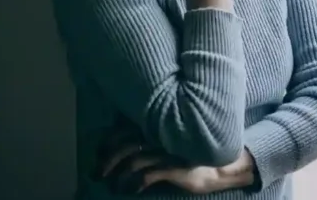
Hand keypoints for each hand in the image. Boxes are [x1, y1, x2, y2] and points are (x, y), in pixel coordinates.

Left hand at [93, 116, 223, 194]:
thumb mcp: (165, 142)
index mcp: (154, 125)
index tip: (97, 156)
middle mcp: (159, 134)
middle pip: (123, 146)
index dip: (106, 143)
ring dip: (118, 176)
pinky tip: (131, 191)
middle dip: (106, 162)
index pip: (121, 130)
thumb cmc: (188, 153)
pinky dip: (135, 183)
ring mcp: (167, 149)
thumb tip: (123, 148)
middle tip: (96, 176)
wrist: (219, 165)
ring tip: (113, 188)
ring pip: (133, 161)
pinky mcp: (175, 166)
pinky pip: (147, 175)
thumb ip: (147, 140)